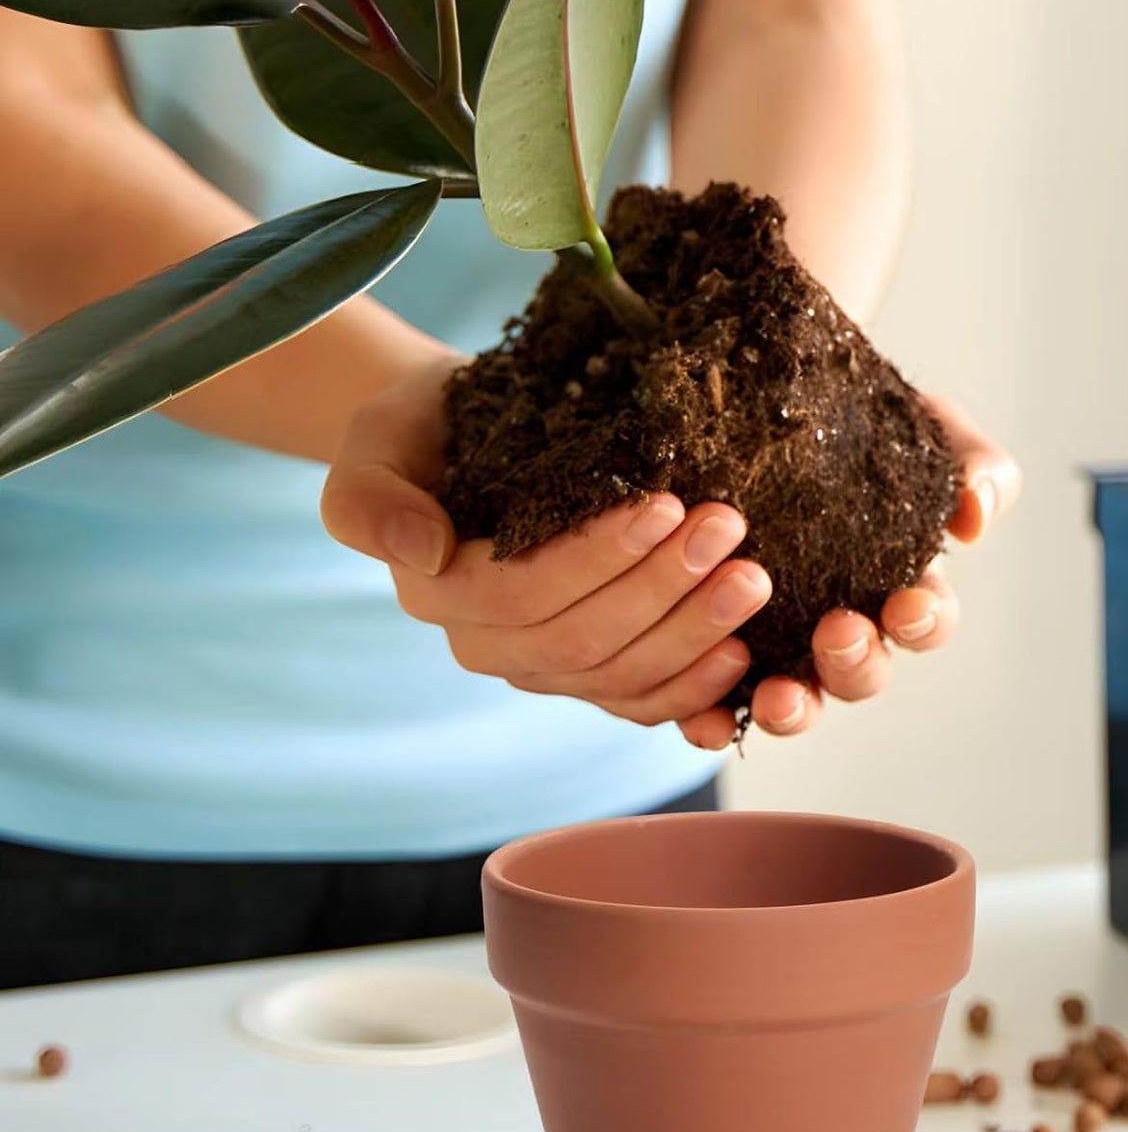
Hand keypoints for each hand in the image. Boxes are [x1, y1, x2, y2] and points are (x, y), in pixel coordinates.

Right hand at [321, 354, 772, 728]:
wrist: (459, 440)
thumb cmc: (423, 431)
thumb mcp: (374, 444)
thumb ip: (370, 501)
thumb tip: (425, 552)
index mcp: (439, 596)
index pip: (521, 595)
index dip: (596, 559)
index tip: (665, 504)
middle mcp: (487, 646)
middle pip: (582, 642)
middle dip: (664, 591)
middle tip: (731, 533)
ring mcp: (541, 668)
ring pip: (620, 675)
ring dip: (693, 633)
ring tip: (753, 578)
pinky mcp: (589, 673)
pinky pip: (640, 700)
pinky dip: (693, 686)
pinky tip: (743, 655)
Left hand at [675, 397, 1021, 749]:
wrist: (757, 404)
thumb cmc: (854, 429)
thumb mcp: (922, 431)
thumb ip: (969, 468)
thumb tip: (975, 517)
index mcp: (898, 589)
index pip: (927, 621)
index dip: (924, 621)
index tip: (909, 604)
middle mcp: (842, 631)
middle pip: (863, 673)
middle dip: (855, 662)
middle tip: (838, 632)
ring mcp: (780, 649)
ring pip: (798, 700)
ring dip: (793, 708)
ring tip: (778, 697)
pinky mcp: (715, 655)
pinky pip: (718, 705)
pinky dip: (715, 720)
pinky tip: (705, 721)